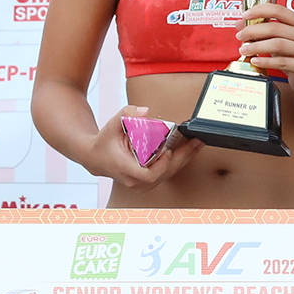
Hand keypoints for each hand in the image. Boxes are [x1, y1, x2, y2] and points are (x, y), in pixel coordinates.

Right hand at [88, 105, 203, 190]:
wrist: (95, 158)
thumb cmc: (104, 143)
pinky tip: (189, 148)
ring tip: (197, 143)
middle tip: (196, 141)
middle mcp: (136, 180)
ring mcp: (143, 183)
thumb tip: (145, 111)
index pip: (148, 175)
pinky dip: (179, 160)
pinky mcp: (149, 181)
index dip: (161, 165)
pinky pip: (167, 172)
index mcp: (126, 169)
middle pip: (165, 174)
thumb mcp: (112, 125)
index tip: (167, 151)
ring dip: (184, 158)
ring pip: (168, 174)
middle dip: (183, 157)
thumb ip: (127, 114)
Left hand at [236, 3, 293, 96]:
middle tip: (240, 36)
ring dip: (257, 46)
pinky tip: (255, 61)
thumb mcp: (280, 40)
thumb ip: (262, 31)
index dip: (260, 10)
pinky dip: (265, 61)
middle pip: (275, 28)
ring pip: (277, 44)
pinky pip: (282, 62)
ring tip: (244, 50)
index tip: (245, 15)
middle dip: (253, 31)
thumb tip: (240, 25)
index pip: (279, 10)